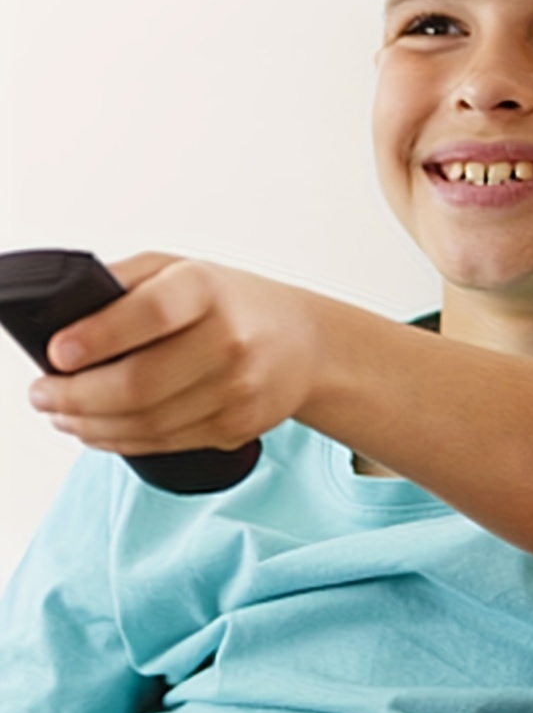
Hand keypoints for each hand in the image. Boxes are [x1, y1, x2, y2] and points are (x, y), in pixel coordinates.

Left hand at [26, 253, 324, 453]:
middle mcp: (231, 339)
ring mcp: (238, 389)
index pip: (151, 313)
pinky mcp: (238, 427)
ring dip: (89, 424)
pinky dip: (119, 440)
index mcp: (208, 290)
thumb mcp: (180, 269)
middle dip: (75, 396)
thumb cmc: (234, 303)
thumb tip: (63, 315)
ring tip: (63, 413)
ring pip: (146, 423)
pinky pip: (164, 443)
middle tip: (44, 394)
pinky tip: (98, 428)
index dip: (98, 337)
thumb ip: (122, 282)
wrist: (308, 343)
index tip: (57, 353)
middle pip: (140, 384)